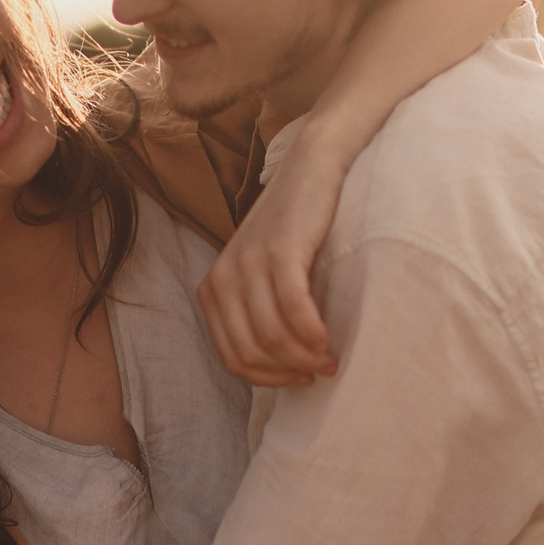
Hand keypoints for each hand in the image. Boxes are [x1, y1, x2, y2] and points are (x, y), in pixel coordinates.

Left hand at [197, 124, 349, 386]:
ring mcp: (248, 264)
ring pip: (271, 337)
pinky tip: (328, 340)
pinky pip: (292, 310)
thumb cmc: (294, 225)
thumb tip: (278, 363)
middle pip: (250, 353)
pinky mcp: (280, 252)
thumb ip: (257, 308)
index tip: (299, 377)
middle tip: (321, 370)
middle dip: (288, 372)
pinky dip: (312, 334)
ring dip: (305, 358)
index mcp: (213, 289)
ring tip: (331, 359)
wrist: (312, 166)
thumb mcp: (262, 271)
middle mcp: (223, 278)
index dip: (267, 378)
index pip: (232, 357)